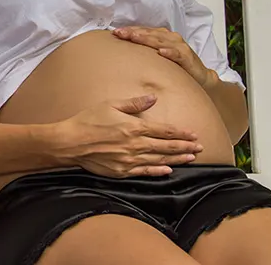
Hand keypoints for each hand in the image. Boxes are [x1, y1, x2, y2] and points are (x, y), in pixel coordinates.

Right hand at [54, 95, 203, 177]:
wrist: (70, 142)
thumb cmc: (88, 120)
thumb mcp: (110, 104)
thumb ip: (134, 103)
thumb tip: (153, 98)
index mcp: (134, 127)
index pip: (164, 130)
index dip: (181, 133)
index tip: (194, 134)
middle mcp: (135, 145)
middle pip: (166, 146)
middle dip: (185, 147)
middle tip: (200, 148)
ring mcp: (129, 160)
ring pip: (159, 159)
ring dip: (177, 159)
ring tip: (191, 158)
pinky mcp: (122, 171)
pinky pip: (145, 171)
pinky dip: (158, 171)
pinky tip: (168, 170)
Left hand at [112, 26, 215, 88]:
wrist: (200, 77)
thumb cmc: (176, 65)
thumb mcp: (157, 57)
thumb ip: (144, 52)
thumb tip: (123, 52)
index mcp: (161, 36)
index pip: (143, 31)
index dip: (129, 30)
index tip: (115, 32)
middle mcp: (170, 38)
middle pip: (149, 33)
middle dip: (133, 32)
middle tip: (119, 33)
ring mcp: (179, 46)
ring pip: (161, 40)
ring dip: (147, 39)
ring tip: (134, 37)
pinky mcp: (187, 57)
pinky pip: (177, 54)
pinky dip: (170, 52)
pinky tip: (161, 52)